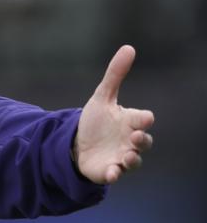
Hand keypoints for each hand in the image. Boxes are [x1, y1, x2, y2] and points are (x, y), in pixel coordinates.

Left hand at [74, 45, 154, 184]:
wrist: (78, 143)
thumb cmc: (96, 121)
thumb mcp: (102, 97)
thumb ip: (115, 75)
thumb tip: (129, 48)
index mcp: (130, 121)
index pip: (141, 119)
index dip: (143, 119)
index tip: (145, 118)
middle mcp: (130, 141)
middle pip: (144, 142)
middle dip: (142, 141)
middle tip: (137, 137)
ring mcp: (121, 157)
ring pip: (133, 161)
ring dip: (132, 159)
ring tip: (126, 156)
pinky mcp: (109, 170)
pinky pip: (115, 174)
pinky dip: (114, 174)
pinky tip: (110, 173)